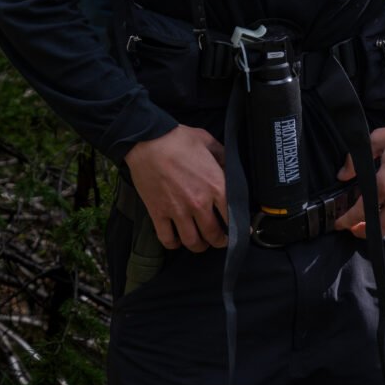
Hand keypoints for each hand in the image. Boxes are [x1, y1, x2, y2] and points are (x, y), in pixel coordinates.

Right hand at [124, 124, 227, 252]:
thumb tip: (228, 166)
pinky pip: (167, 239)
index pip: (233, 216)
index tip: (237, 230)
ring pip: (192, 242)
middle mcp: (199, 203)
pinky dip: (173, 244)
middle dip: (219, 241)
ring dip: (198, 246)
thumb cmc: (177, 138)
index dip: (237, 227)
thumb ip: (221, 155)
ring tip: (200, 242)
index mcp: (215, 185)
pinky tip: (176, 240)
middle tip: (219, 239)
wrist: (146, 140)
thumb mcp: (207, 141)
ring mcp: (178, 210)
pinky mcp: (158, 213)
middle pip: (214, 235)